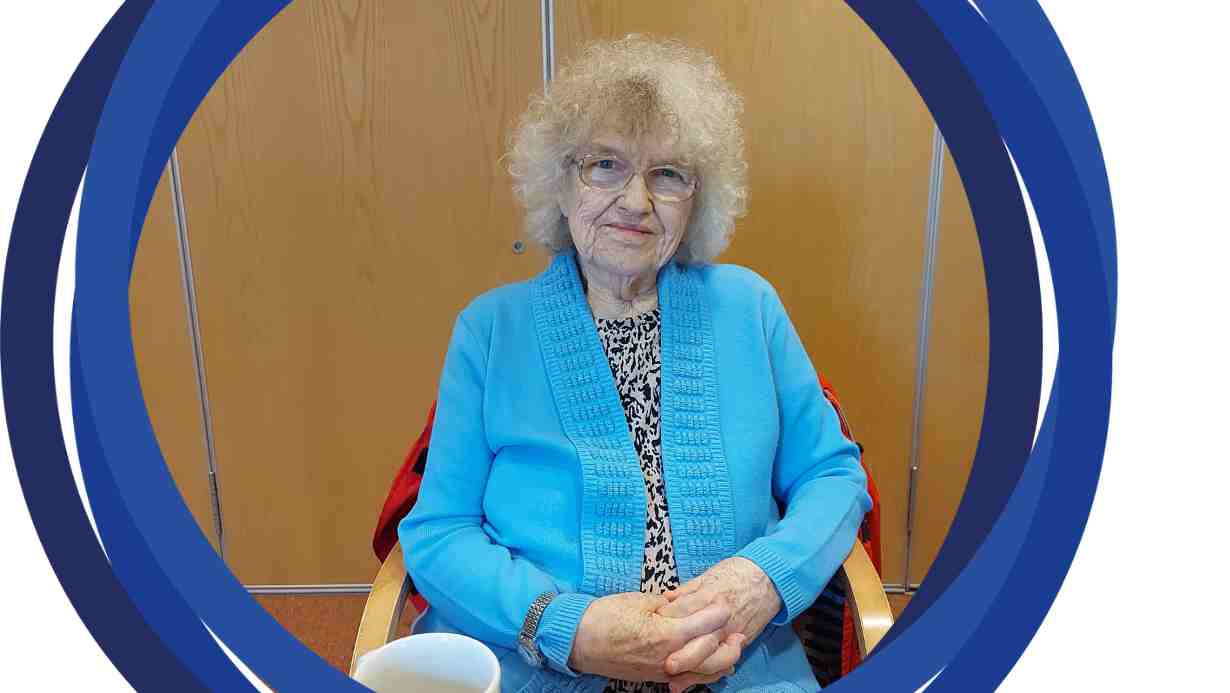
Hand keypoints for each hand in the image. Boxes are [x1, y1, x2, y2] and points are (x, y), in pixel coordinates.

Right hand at [568, 591, 739, 682]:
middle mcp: (668, 657)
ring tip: (732, 649)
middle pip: (711, 655)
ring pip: (703, 672)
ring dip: (722, 661)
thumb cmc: (606, 617)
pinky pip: (688, 679)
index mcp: (665, 634)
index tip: (726, 603)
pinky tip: (712, 664)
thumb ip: (668, 603)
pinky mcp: (656, 677)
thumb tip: (687, 600)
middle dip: (728, 643)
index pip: (704, 625)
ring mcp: (662, 671)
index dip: (717, 613)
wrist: (579, 641)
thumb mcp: (639, 601)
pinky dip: (704, 672)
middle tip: (738, 630)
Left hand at [657, 557, 781, 684]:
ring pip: (712, 658)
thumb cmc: (736, 573)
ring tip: (675, 681)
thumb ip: (686, 591)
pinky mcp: (740, 641)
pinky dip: (710, 672)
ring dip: (693, 672)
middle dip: (682, 656)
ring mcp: (731, 631)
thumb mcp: (708, 576)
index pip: (681, 612)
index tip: (649, 629)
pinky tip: (696, 680)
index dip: (663, 622)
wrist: (768, 578)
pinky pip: (723, 660)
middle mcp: (720, 617)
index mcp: (708, 597)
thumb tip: (665, 599)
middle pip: (698, 641)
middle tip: (664, 666)